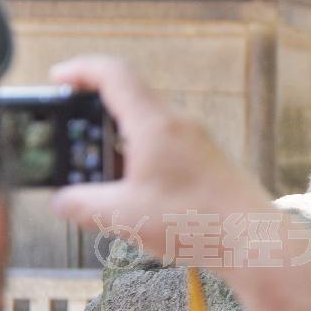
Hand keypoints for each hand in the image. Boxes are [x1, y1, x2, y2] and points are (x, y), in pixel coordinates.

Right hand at [48, 56, 271, 259]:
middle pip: (128, 99)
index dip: (79, 70)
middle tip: (72, 141)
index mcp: (154, 124)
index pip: (112, 74)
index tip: (58, 79)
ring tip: (101, 177)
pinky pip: (165, 146)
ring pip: (146, 126)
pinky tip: (134, 193)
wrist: (252, 240)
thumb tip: (62, 201)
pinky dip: (140, 159)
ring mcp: (196, 140)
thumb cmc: (195, 222)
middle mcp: (178, 123)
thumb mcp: (123, 217)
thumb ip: (83, 206)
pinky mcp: (207, 160)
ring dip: (117, 143)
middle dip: (93, 117)